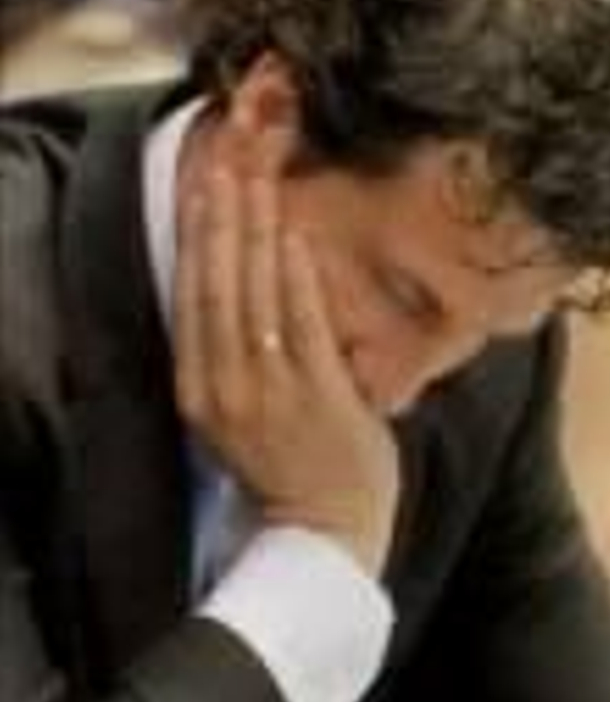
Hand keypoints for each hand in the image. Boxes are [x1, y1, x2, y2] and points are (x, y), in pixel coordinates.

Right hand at [174, 143, 399, 574]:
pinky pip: (302, 320)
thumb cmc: (295, 475)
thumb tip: (260, 301)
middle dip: (220, 221)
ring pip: (253, 295)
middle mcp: (225, 387)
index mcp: (201, 393)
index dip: (196, 243)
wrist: (325, 534)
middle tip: (227, 166)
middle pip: (216, 286)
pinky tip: (294, 235)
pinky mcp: (314, 394)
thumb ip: (244, 366)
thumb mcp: (245, 420)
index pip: (192, 302)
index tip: (200, 193)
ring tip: (257, 182)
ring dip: (255, 233)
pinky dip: (296, 275)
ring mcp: (269, 389)